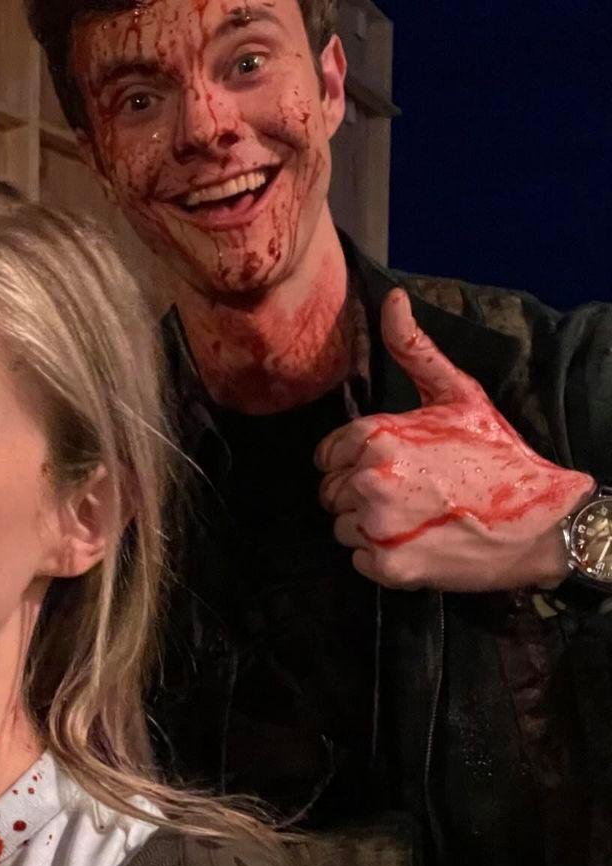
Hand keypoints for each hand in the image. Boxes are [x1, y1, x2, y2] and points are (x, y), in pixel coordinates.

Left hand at [315, 289, 593, 591]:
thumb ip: (413, 349)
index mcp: (378, 436)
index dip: (353, 460)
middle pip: (330, 493)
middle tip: (407, 492)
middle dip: (359, 492)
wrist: (540, 522)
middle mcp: (370, 480)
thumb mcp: (458, 393)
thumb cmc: (497, 454)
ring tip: (414, 516)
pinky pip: (358, 559)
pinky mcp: (389, 566)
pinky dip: (382, 555)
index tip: (388, 465)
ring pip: (342, 527)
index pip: (326, 455)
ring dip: (369, 525)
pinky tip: (417, 541)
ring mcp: (378, 526)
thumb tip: (393, 299)